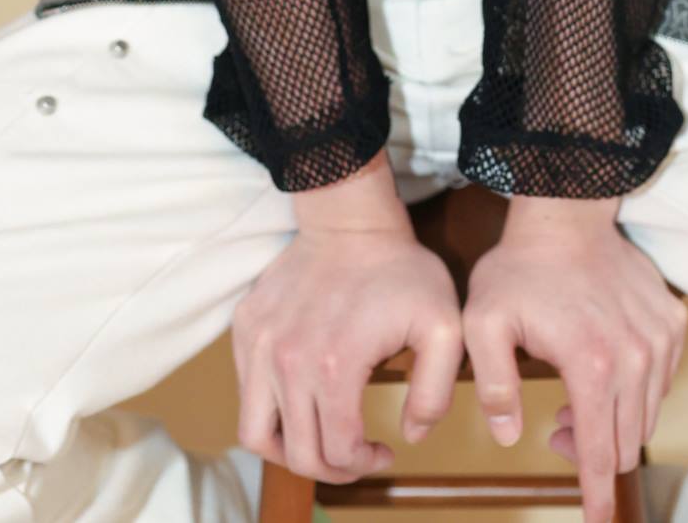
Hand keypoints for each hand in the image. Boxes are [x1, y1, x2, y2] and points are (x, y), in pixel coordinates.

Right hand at [230, 156, 464, 483]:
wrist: (349, 218)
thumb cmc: (399, 270)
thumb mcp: (443, 326)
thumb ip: (435, 392)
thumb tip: (411, 435)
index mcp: (334, 367)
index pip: (337, 451)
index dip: (364, 465)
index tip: (383, 451)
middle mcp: (287, 362)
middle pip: (296, 454)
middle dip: (329, 470)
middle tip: (353, 457)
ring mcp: (260, 344)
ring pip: (255, 432)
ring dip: (288, 451)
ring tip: (318, 440)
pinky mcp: (245, 328)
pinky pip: (245, 392)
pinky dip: (269, 409)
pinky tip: (301, 396)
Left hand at [460, 196, 687, 522]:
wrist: (564, 213)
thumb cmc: (520, 268)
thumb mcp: (483, 323)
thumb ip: (492, 385)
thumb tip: (509, 435)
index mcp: (592, 364)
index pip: (600, 449)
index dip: (596, 492)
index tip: (597, 519)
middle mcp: (637, 357)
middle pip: (626, 440)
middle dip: (593, 449)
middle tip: (557, 427)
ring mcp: (660, 339)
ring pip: (646, 414)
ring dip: (613, 420)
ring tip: (575, 397)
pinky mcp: (673, 323)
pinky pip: (662, 380)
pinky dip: (636, 388)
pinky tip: (604, 366)